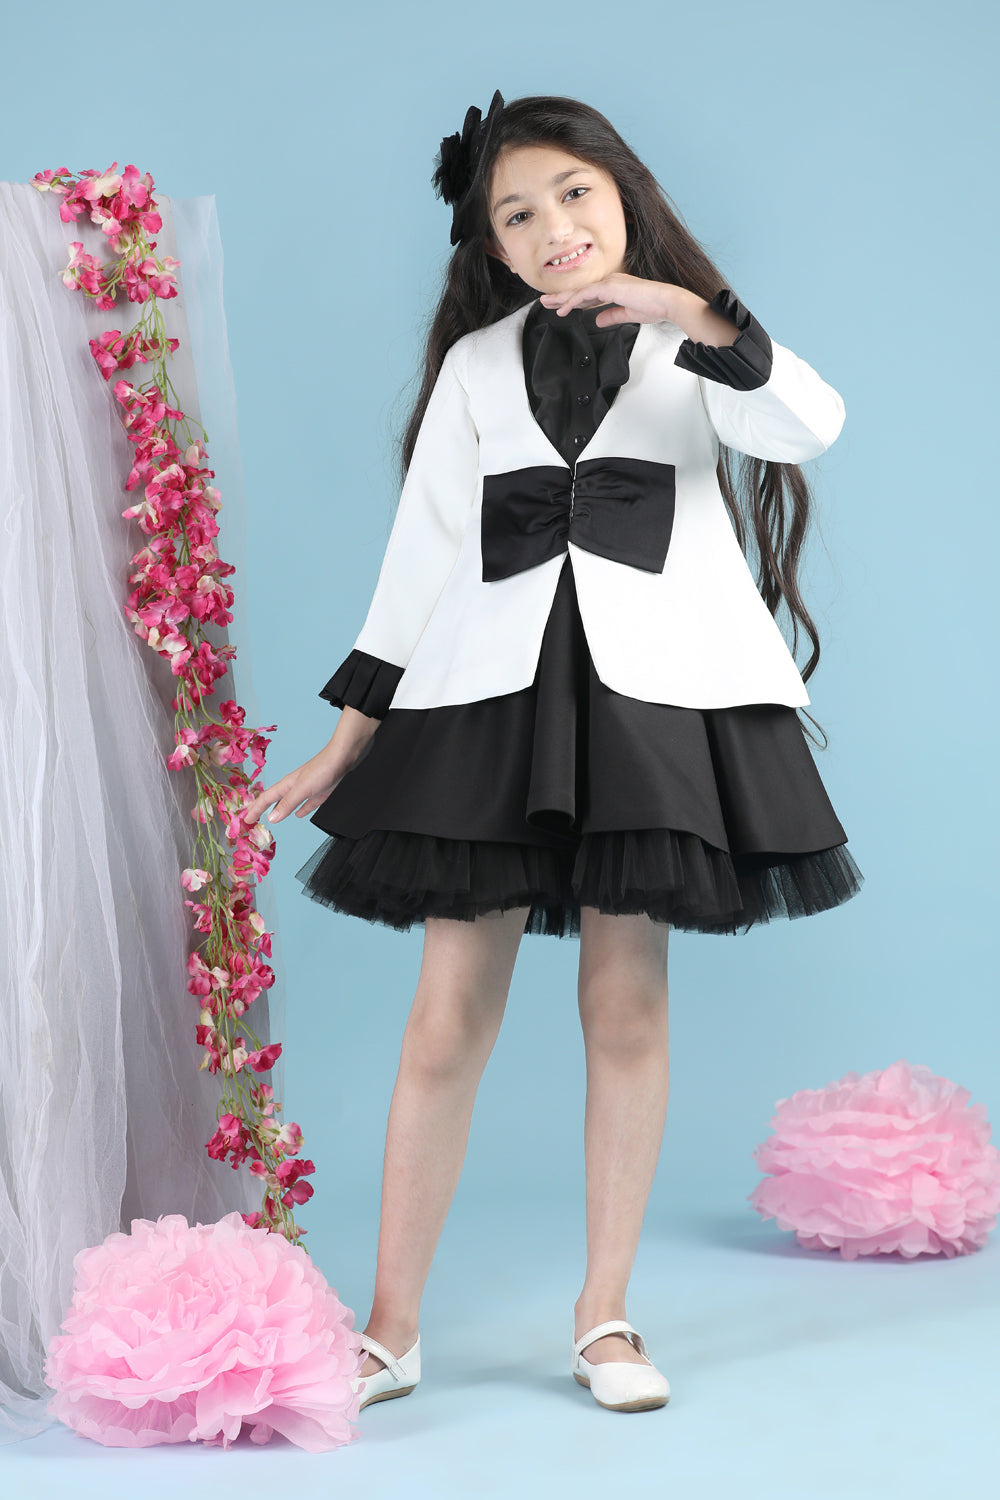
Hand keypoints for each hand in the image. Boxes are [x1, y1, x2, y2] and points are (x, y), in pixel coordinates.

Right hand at [243, 737, 373, 825]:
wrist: (346, 754)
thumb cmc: (324, 768)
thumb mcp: (303, 789)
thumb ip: (288, 803)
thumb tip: (271, 818)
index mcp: (288, 784)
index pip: (266, 799)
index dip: (255, 810)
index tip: (245, 821)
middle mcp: (296, 785)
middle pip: (275, 800)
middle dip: (263, 809)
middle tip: (252, 819)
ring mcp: (309, 787)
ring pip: (290, 802)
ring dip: (281, 810)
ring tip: (273, 818)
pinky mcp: (322, 790)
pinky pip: (308, 803)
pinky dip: (302, 809)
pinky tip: (301, 814)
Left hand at [539, 273, 680, 327]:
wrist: (667, 303)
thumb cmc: (654, 307)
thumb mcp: (628, 314)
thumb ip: (612, 316)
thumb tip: (599, 321)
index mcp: (615, 286)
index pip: (589, 294)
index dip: (573, 300)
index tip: (561, 307)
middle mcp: (610, 281)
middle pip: (580, 290)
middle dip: (562, 297)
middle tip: (546, 302)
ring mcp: (609, 283)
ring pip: (579, 291)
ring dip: (562, 298)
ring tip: (547, 304)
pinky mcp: (610, 287)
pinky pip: (585, 295)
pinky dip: (572, 302)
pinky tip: (563, 309)